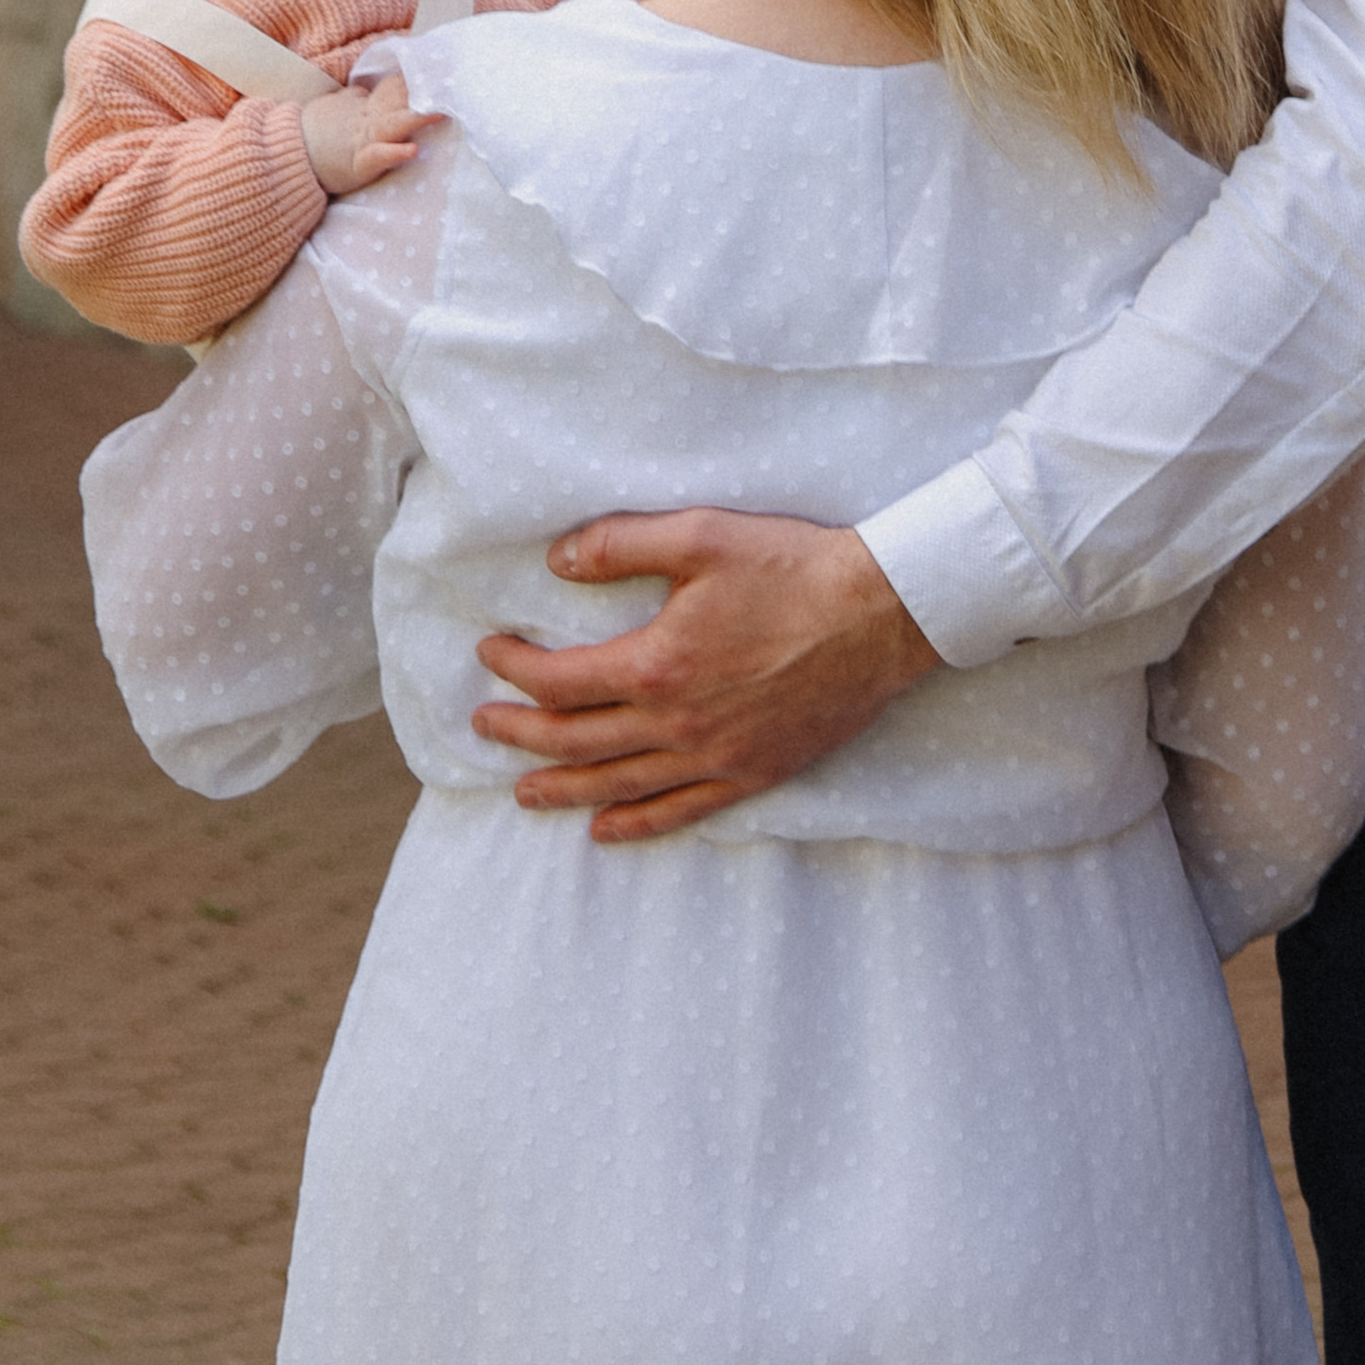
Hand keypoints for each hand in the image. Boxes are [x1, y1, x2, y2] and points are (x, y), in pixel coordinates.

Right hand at [302, 70, 445, 197]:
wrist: (287, 154)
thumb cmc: (315, 133)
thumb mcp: (337, 109)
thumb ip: (356, 99)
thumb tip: (366, 90)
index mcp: (367, 106)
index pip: (398, 85)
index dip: (423, 77)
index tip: (448, 67)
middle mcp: (369, 119)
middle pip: (400, 99)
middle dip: (427, 92)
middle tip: (455, 84)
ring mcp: (364, 140)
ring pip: (394, 124)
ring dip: (418, 118)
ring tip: (441, 113)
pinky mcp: (358, 164)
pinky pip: (378, 156)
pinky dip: (394, 153)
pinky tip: (412, 150)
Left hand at [473, 513, 938, 840]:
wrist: (880, 614)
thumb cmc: (793, 567)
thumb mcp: (701, 535)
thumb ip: (619, 545)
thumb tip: (555, 561)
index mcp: (657, 664)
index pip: (561, 681)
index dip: (516, 670)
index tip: (491, 654)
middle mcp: (678, 724)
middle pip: (576, 743)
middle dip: (520, 736)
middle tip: (484, 727)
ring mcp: (716, 758)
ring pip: (620, 787)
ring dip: (563, 790)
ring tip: (524, 793)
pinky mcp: (753, 773)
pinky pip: (681, 811)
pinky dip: (637, 823)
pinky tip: (607, 829)